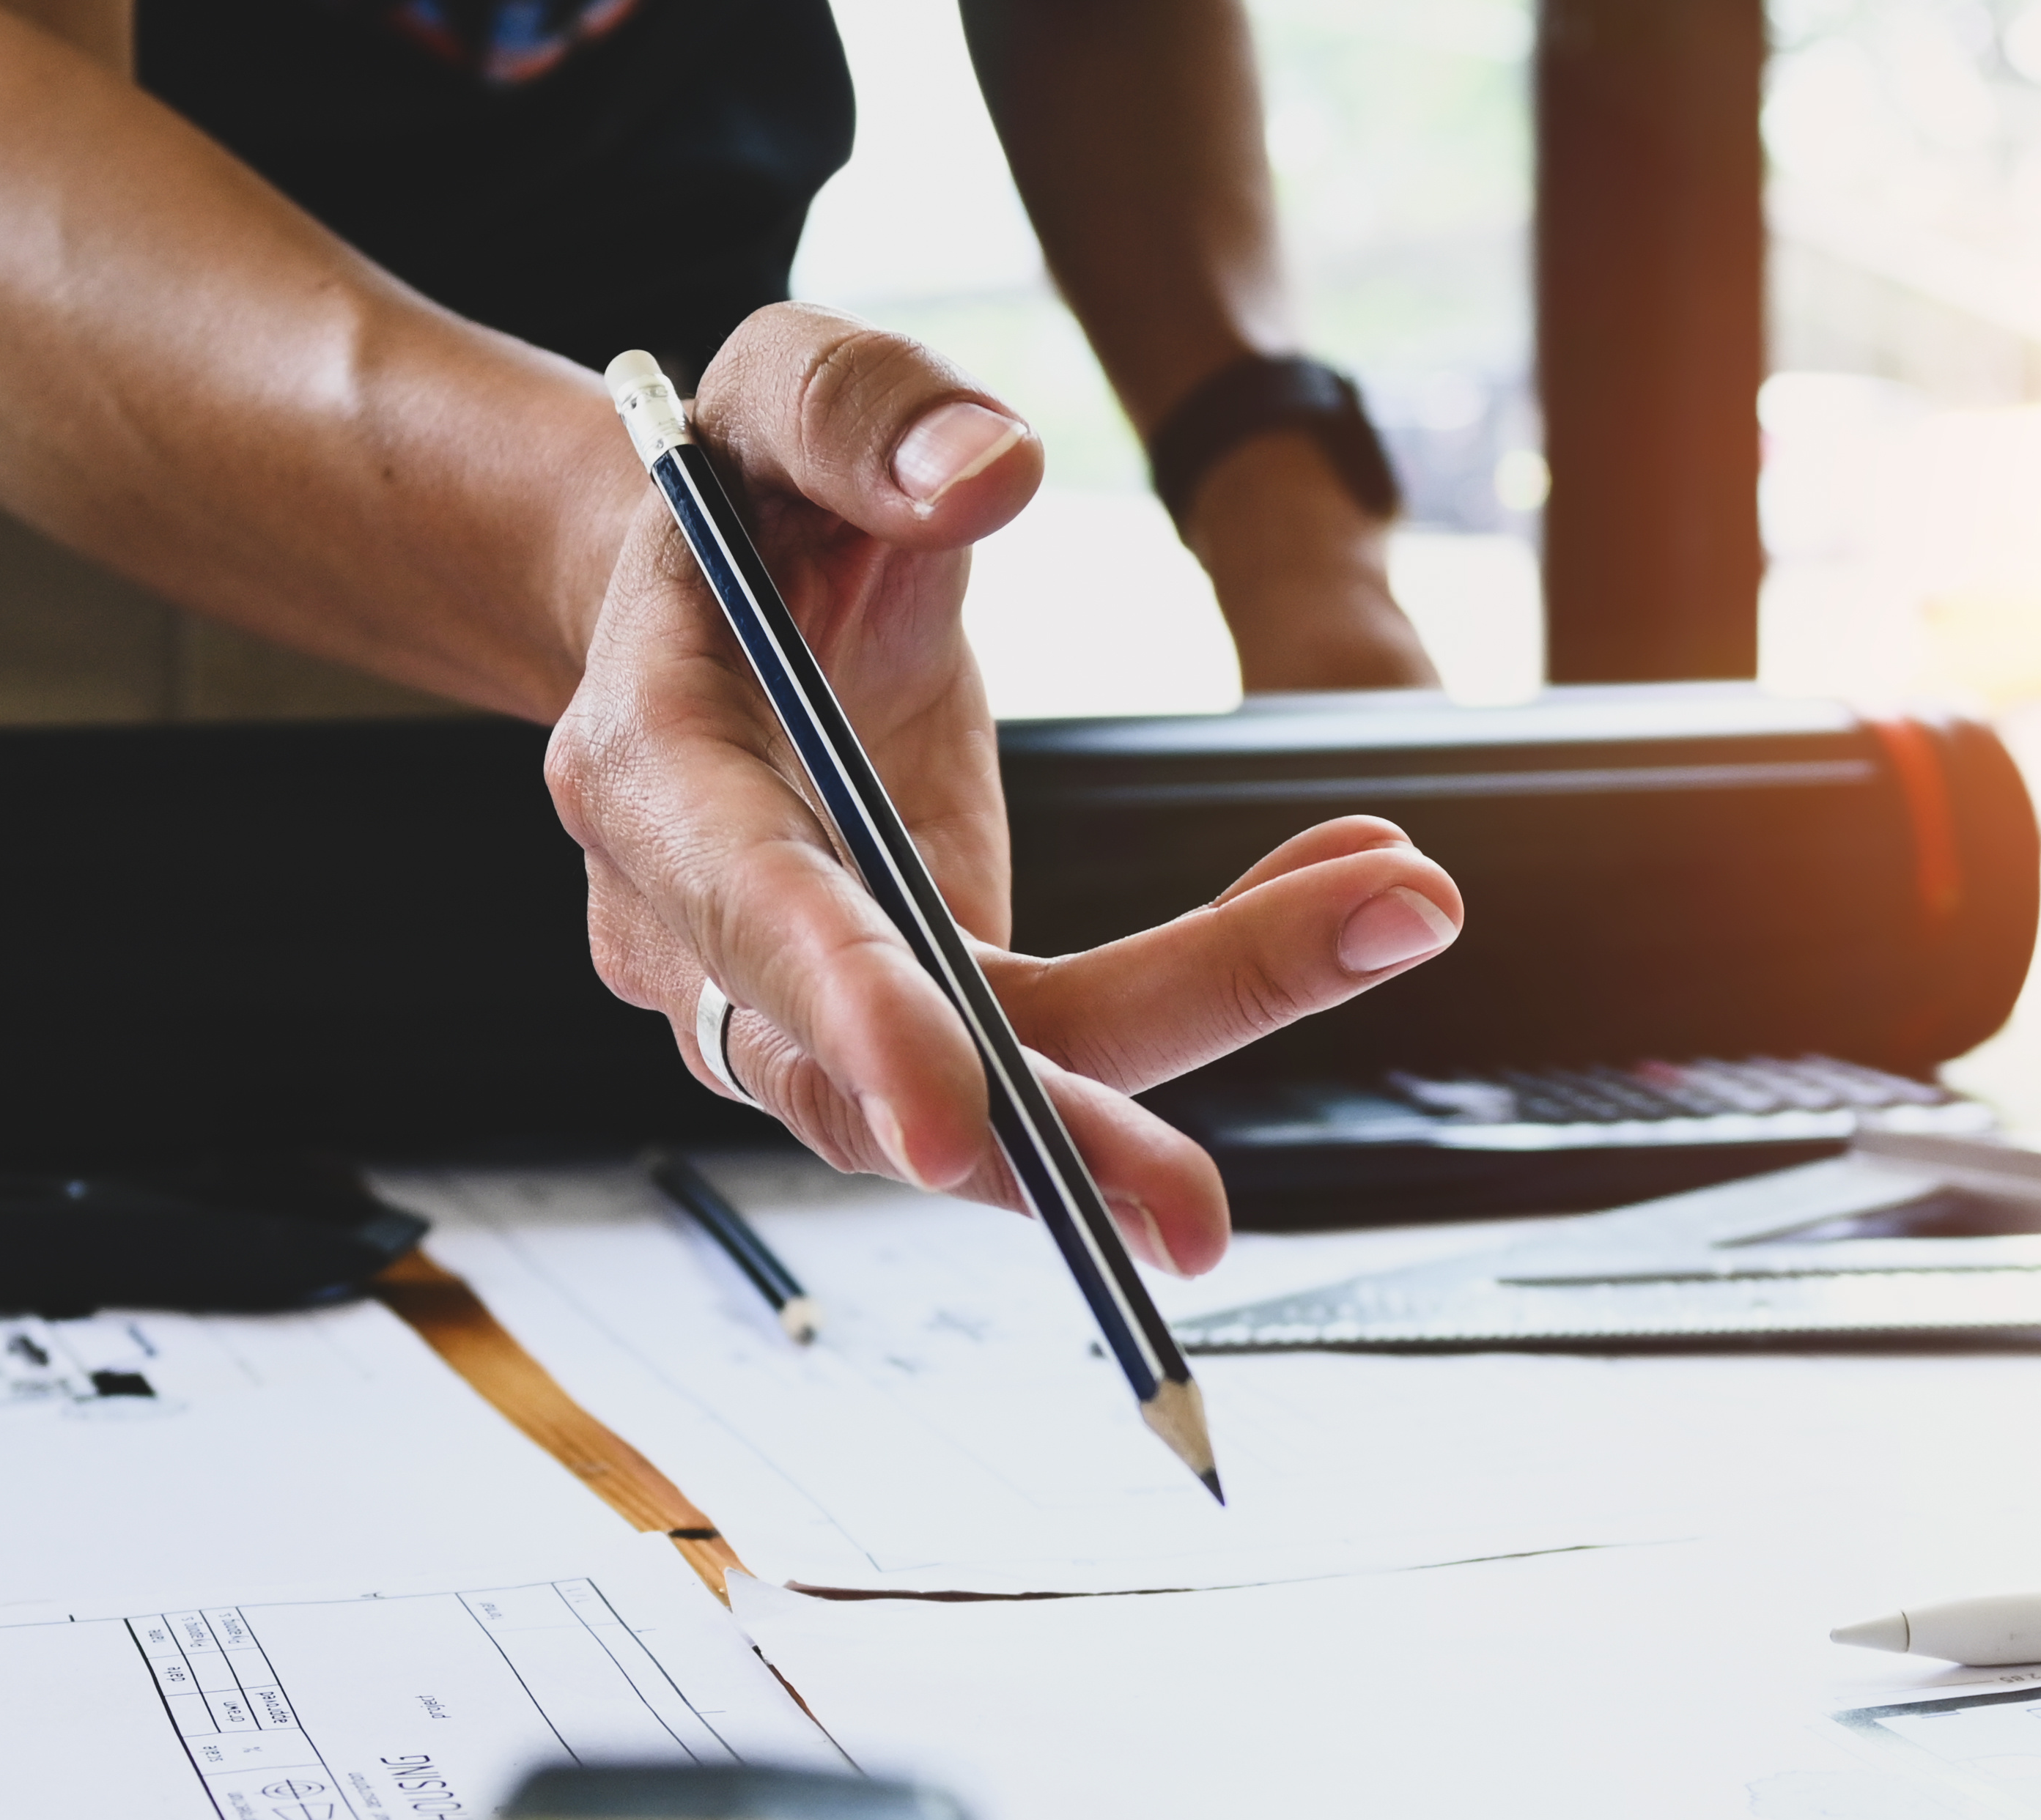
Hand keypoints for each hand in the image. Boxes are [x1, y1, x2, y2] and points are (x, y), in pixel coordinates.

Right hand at [544, 306, 1465, 1277]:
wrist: (714, 587)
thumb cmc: (746, 488)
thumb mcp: (782, 387)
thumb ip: (865, 409)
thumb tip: (991, 465)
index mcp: (650, 771)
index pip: (749, 915)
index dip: (853, 1021)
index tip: (956, 1122)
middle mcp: (695, 929)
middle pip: (875, 1079)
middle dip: (1050, 1138)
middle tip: (1203, 1212)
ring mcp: (796, 1000)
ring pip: (986, 1100)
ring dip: (1189, 1038)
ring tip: (1390, 910)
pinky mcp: (907, 1019)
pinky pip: (1059, 1048)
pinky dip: (1215, 982)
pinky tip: (1350, 891)